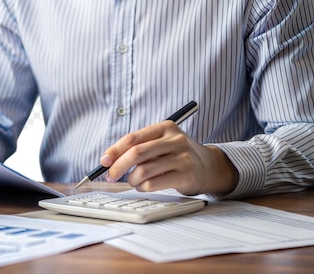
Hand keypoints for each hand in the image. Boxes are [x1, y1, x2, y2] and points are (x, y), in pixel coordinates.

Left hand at [100, 121, 237, 195]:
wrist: (209, 166)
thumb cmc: (177, 154)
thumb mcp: (162, 142)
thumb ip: (140, 146)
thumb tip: (108, 159)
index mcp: (165, 127)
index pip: (133, 138)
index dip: (114, 151)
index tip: (103, 162)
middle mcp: (175, 140)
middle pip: (136, 153)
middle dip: (118, 167)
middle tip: (110, 176)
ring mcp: (182, 157)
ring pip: (143, 171)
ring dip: (132, 180)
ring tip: (133, 181)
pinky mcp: (186, 175)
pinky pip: (153, 184)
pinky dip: (143, 187)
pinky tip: (145, 186)